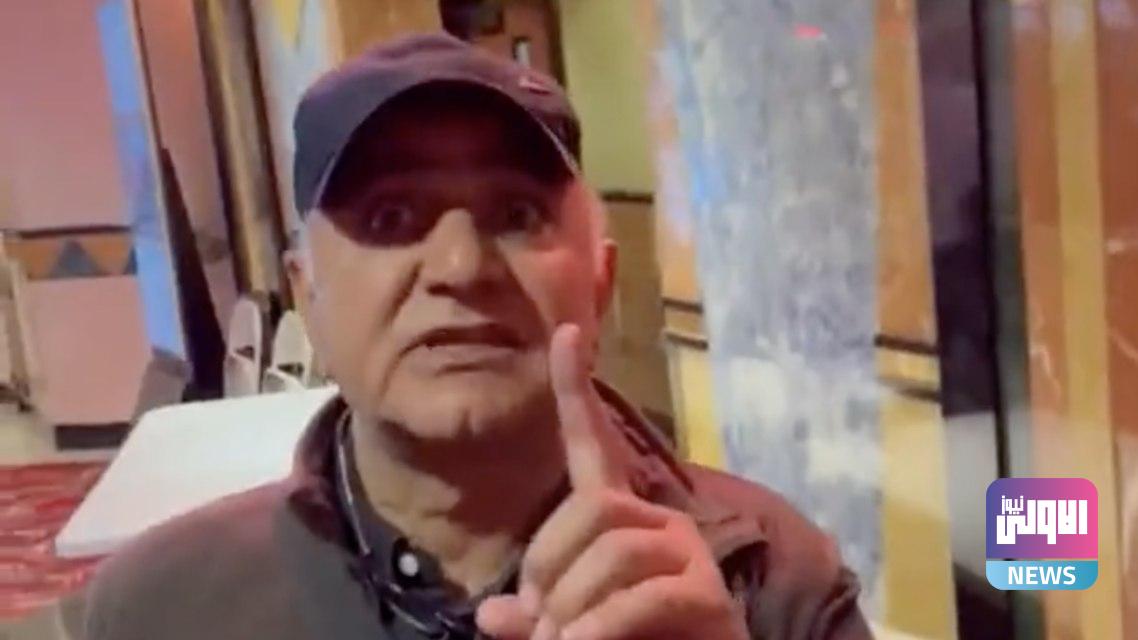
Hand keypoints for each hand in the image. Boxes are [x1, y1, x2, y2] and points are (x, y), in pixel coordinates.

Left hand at [476, 324, 747, 639]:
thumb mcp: (571, 628)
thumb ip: (536, 614)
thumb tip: (490, 615)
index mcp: (621, 519)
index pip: (593, 445)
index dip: (575, 391)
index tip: (565, 333)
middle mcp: (658, 521)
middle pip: (591, 508)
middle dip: (548, 569)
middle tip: (539, 626)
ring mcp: (686, 553)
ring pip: (612, 550)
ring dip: (572, 607)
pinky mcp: (706, 593)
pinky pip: (640, 596)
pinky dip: (600, 628)